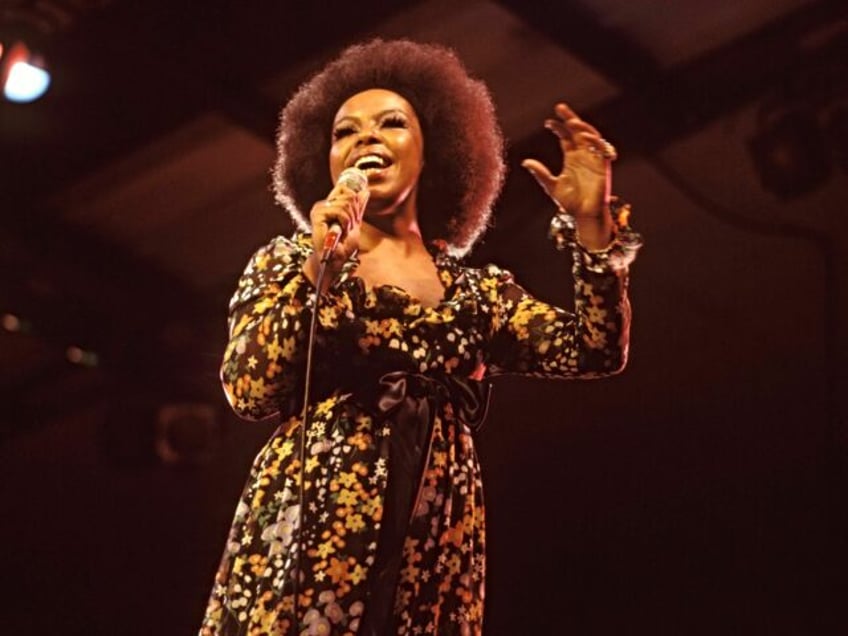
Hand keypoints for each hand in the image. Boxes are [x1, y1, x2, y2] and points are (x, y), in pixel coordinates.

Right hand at [309, 182, 367, 267]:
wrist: (335, 259)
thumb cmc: (342, 245)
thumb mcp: (355, 223)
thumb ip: (358, 207)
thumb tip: (365, 191)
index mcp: (331, 204)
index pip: (344, 188)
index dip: (355, 201)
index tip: (354, 218)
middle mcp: (324, 204)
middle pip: (349, 194)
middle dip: (354, 213)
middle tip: (348, 227)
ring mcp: (320, 208)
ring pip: (346, 202)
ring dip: (350, 220)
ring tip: (343, 230)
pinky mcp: (318, 214)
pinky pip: (339, 210)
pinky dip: (345, 222)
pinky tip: (339, 231)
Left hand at [522, 103, 614, 220]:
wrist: (584, 216)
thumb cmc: (571, 203)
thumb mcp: (551, 186)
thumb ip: (540, 173)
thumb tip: (525, 162)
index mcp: (572, 158)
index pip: (566, 137)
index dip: (558, 128)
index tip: (547, 123)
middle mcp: (583, 155)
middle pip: (578, 131)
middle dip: (570, 119)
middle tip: (560, 107)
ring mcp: (594, 159)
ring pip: (591, 136)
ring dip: (582, 127)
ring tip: (571, 121)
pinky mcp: (603, 166)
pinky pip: (602, 149)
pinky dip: (596, 141)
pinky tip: (584, 136)